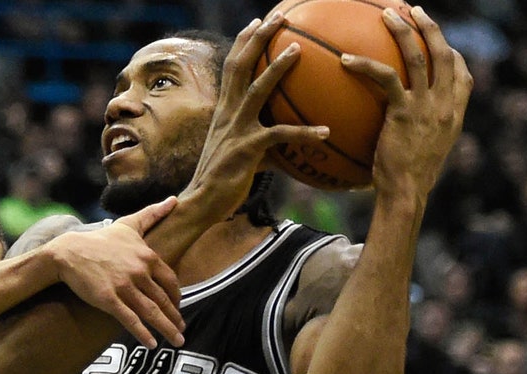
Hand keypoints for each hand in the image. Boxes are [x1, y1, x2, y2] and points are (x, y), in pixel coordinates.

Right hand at [51, 197, 183, 347]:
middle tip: (182, 330)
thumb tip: (173, 200)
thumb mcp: (129, 224)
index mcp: (147, 257)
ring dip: (167, 328)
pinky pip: (130, 320)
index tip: (178, 307)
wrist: (68, 252)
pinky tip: (152, 344)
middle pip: (164, 299)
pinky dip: (143, 333)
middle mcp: (139, 272)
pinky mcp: (109, 300)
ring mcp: (124, 287)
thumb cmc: (100, 240)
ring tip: (177, 341)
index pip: (171, 281)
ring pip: (151, 312)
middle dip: (175, 317)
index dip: (177, 297)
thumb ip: (153, 213)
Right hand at [182, 14, 331, 221]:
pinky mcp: (246, 150)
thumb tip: (289, 149)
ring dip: (277, 68)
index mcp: (224, 111)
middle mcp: (227, 114)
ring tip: (298, 49)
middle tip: (278, 17)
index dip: (244, 43)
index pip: (232, 68)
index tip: (256, 22)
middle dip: (258, 39)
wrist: (202, 203)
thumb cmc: (222, 181)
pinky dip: (303, 133)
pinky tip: (325, 132)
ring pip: (257, 89)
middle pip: (240, 66)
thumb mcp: (242, 154)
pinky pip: (279, 136)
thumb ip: (264, 145)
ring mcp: (236, 130)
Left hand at [344, 6, 472, 200]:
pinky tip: (345, 59)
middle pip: (444, 54)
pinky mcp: (404, 112)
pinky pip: (386, 77)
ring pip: (417, 56)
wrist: (408, 194)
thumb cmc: (409, 181)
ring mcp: (427, 107)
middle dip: (430, 27)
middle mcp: (445, 105)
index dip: (453, 54)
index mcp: (454, 114)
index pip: (462, 75)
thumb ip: (422, 133)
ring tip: (386, 15)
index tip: (439, 42)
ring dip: (403, 31)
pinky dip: (365, 64)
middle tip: (414, 10)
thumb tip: (403, 129)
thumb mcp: (425, 154)